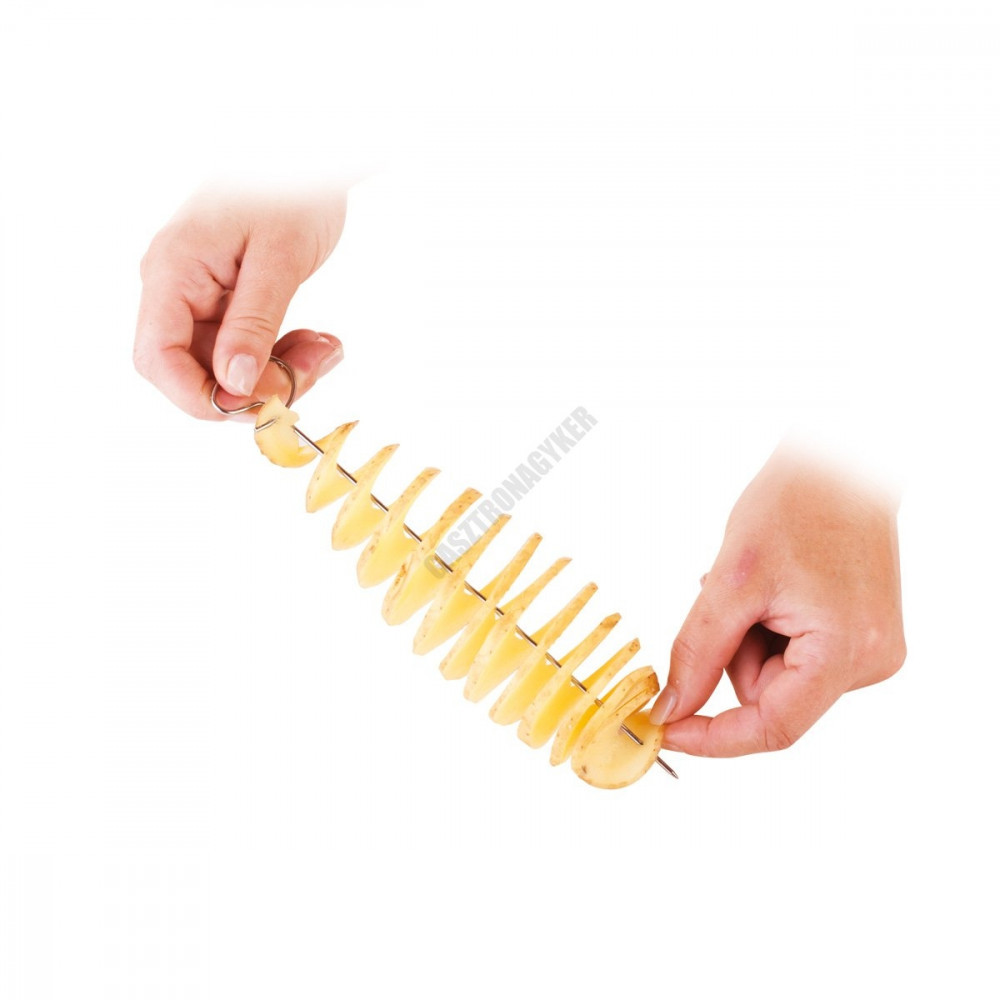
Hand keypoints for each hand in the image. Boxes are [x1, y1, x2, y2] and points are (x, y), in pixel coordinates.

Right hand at [134, 187, 347, 418]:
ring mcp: (200, 296)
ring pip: (227, 366)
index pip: (158, 358)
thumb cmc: (287, 187)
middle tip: (312, 370)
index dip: (201, 396)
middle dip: (255, 385)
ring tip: (324, 349)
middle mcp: (175, 288)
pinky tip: (317, 341)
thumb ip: (253, 323)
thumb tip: (235, 384)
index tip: (256, 405)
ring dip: (278, 371)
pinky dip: (283, 354)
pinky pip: (245, 347)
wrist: (304, 156)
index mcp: (172, 272)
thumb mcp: (279, 258)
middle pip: (195, 370)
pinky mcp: (226, 301)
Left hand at [649, 443, 905, 755]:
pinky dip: (769, 629)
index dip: (712, 736)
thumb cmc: (796, 506)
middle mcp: (871, 661)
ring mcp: (871, 649)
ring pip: (778, 676)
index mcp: (847, 652)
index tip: (663, 729)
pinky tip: (776, 588)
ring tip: (761, 583)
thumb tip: (671, 710)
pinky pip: (796, 655)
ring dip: (751, 637)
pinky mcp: (862, 635)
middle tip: (732, 597)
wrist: (842, 464)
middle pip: (771, 696)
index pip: (773, 727)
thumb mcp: (731, 582)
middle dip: (735, 653)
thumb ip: (698, 654)